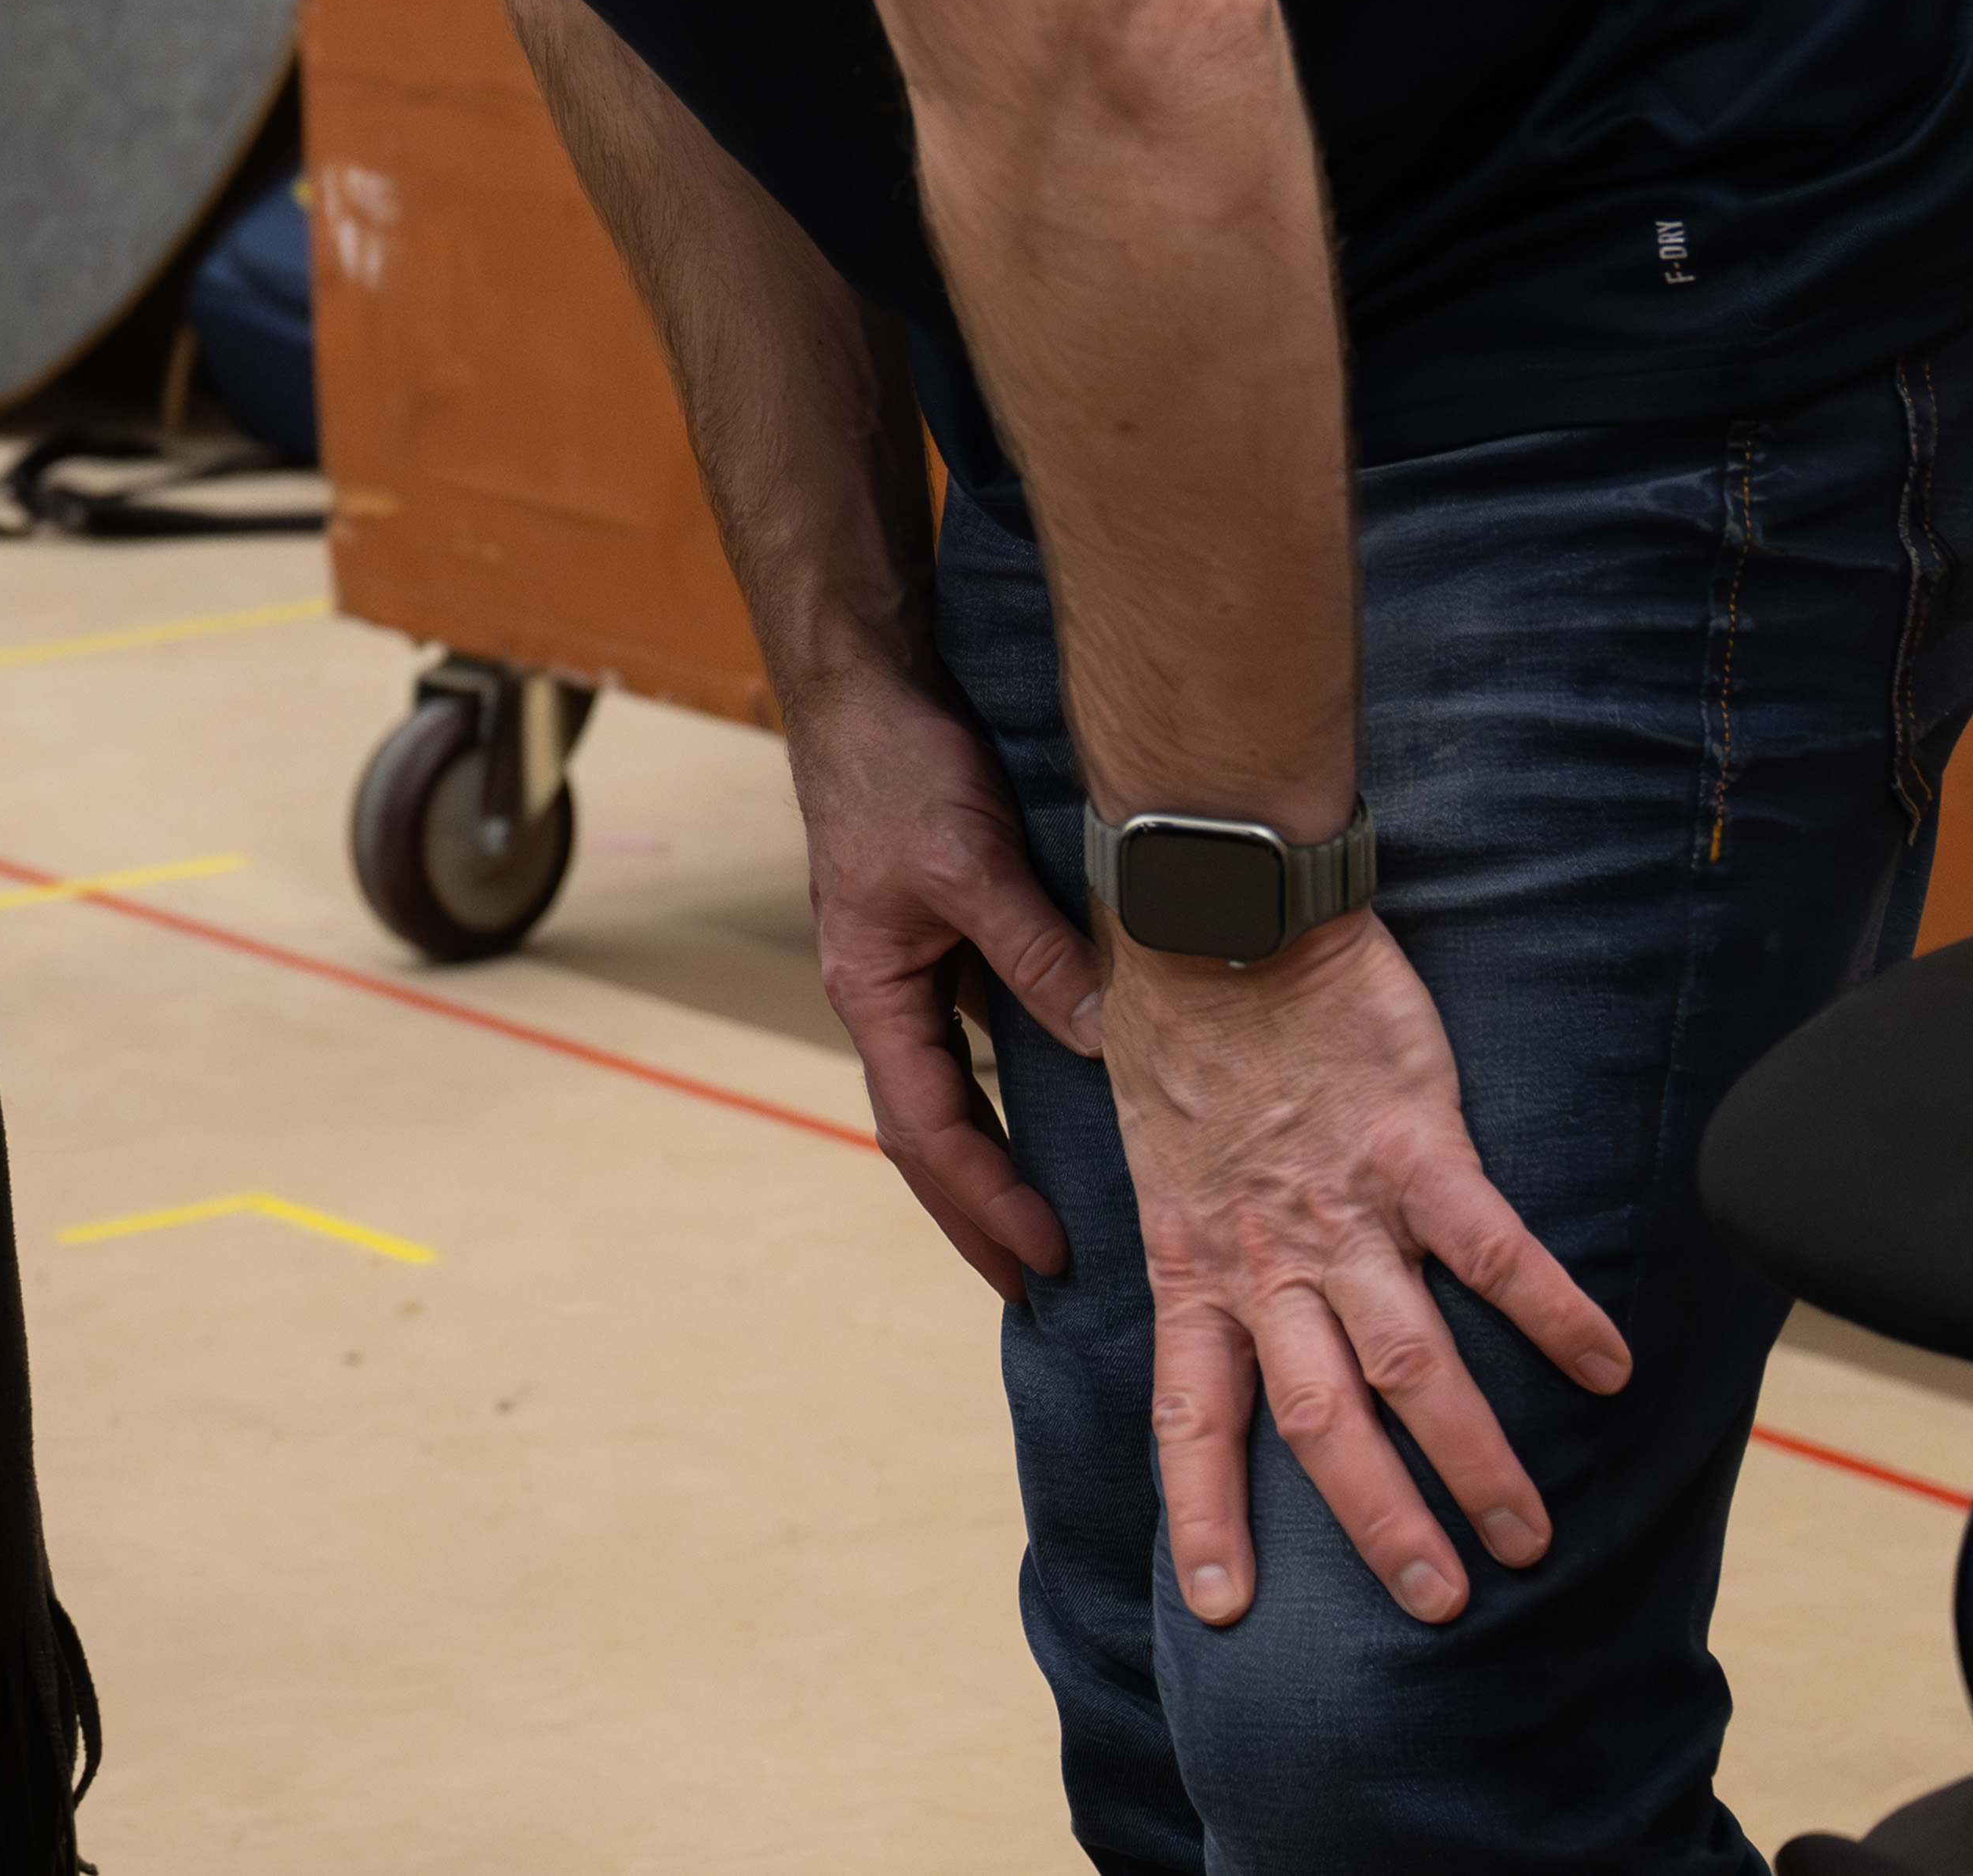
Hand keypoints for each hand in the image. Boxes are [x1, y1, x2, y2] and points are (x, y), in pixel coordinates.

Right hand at [780, 667, 1100, 1301]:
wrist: (862, 684)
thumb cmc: (895, 767)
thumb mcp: (968, 862)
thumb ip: (1035, 954)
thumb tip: (1110, 1046)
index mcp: (871, 992)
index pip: (929, 1130)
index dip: (988, 1201)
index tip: (1049, 1260)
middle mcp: (884, 993)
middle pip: (926, 1132)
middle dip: (976, 1212)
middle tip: (1039, 1287)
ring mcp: (910, 966)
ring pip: (950, 1088)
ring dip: (992, 1159)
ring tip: (1050, 1221)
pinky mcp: (941, 932)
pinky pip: (977, 1034)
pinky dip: (1014, 1087)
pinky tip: (1066, 1105)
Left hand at [1097, 910, 1630, 1629]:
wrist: (1212, 905)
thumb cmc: (1177, 1017)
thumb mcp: (1152, 1149)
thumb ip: (1194, 1228)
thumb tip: (1202, 1281)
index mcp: (1192, 1256)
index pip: (1192, 1413)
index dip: (1210, 1509)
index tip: (1225, 1604)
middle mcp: (1265, 1251)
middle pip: (1320, 1418)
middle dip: (1377, 1521)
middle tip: (1437, 1603)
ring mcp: (1342, 1204)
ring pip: (1412, 1361)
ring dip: (1474, 1456)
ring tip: (1527, 1534)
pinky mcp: (1415, 1143)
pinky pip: (1493, 1249)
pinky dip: (1554, 1313)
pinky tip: (1609, 1371)